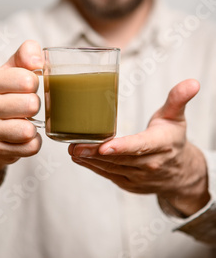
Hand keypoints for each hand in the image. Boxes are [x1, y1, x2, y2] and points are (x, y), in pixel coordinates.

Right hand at [0, 40, 42, 184]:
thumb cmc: (7, 91)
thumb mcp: (14, 67)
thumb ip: (26, 53)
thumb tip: (37, 60)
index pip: (27, 80)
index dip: (35, 82)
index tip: (28, 84)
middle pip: (31, 105)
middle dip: (35, 104)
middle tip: (27, 104)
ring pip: (29, 130)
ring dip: (35, 125)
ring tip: (25, 120)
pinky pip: (30, 148)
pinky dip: (33, 142)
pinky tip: (24, 135)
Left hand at [69, 79, 209, 215]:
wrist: (180, 173)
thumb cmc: (172, 139)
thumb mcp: (176, 117)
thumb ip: (178, 99)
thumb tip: (192, 82)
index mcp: (161, 144)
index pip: (140, 145)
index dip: (122, 147)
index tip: (105, 146)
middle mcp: (150, 164)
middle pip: (120, 159)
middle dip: (96, 153)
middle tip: (75, 146)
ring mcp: (139, 177)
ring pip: (112, 169)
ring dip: (91, 161)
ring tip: (73, 150)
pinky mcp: (129, 183)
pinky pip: (109, 175)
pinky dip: (94, 168)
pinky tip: (79, 158)